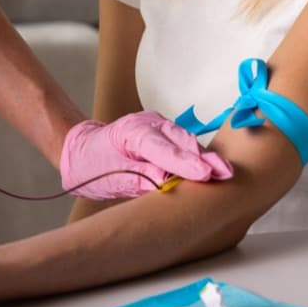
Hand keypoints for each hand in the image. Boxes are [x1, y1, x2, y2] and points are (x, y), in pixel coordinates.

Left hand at [60, 110, 232, 199]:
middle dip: (204, 158)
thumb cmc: (92, 164)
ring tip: (224, 173)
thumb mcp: (112, 175)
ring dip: (204, 158)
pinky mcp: (164, 134)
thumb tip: (169, 182)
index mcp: (132, 132)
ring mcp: (158, 126)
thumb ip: (141, 177)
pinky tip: (212, 170)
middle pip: (181, 141)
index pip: (163, 148)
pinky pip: (183, 145)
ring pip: (186, 142)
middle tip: (226, 174)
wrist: (81, 150)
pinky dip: (196, 158)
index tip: (206, 173)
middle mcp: (148, 124)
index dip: (185, 162)